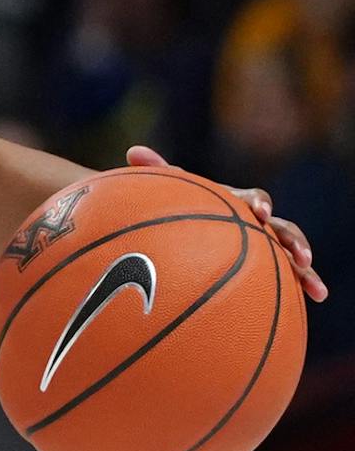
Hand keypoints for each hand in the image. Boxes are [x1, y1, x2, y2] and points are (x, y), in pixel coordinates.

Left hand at [128, 145, 327, 302]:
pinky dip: (301, 285)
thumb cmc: (177, 205)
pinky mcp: (266, 265)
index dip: (259, 203)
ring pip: (291, 254)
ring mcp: (263, 244)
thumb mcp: (167, 190)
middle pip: (282, 227)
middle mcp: (256, 221)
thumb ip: (157, 172)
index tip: (259, 211)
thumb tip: (134, 151)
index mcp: (236, 201)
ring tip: (317, 288)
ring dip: (307, 268)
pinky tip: (316, 300)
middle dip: (293, 240)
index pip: (254, 198)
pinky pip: (286, 276)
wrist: (183, 224)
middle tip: (299, 255)